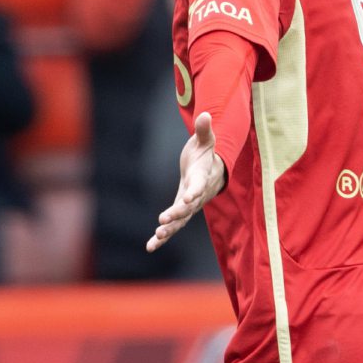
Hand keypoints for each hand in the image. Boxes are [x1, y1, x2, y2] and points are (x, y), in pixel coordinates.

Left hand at [147, 112, 225, 252]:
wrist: (212, 170)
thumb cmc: (207, 154)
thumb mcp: (206, 141)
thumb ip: (205, 131)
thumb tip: (205, 114)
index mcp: (203, 178)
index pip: (199, 186)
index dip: (195, 192)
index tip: (188, 199)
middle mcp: (197, 195)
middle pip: (189, 207)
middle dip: (177, 214)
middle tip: (164, 220)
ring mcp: (190, 206)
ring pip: (181, 220)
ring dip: (169, 230)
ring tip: (157, 237)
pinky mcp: (181, 212)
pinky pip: (173, 227)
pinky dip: (162, 237)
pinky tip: (150, 247)